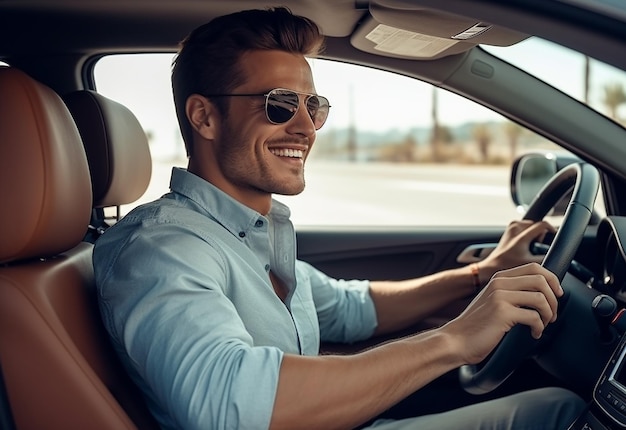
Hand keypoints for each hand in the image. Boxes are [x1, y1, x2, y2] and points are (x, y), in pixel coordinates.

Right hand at [442, 262, 562, 364]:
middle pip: (541, 280)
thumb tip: (541, 294)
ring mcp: (500, 296)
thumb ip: (511, 293)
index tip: (556, 295)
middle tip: (552, 314)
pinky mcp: (502, 313)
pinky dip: (539, 328)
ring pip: (541, 298)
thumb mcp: (493, 301)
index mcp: (499, 278)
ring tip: (544, 324)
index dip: (552, 280)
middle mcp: (499, 283)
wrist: (456, 340)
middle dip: (554, 299)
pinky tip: (533, 334)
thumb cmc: (476, 326)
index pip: (534, 268)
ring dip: (549, 314)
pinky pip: (534, 317)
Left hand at [479, 220, 554, 281]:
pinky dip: (528, 234)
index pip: (543, 225)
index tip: (555, 238)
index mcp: (521, 235)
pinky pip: (525, 227)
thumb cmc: (508, 266)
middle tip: (537, 248)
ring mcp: (512, 226)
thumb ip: (546, 258)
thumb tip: (558, 256)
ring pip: (532, 225)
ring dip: (534, 234)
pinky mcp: (510, 228)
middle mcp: (516, 227)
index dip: (552, 230)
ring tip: (530, 247)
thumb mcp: (530, 263)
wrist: (491, 266)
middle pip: (538, 225)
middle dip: (541, 235)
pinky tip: (525, 245)